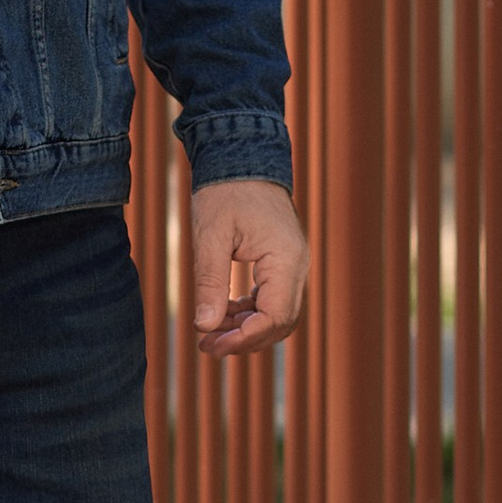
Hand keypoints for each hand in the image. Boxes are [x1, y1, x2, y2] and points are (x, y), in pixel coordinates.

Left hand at [191, 179, 308, 355]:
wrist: (242, 155)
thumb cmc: (225, 190)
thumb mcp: (211, 236)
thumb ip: (209, 282)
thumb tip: (204, 327)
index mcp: (286, 259)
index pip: (275, 317)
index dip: (245, 338)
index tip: (212, 344)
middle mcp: (297, 265)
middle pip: (281, 322)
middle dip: (244, 339)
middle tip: (206, 347)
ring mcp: (292, 264)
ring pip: (277, 314)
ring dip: (245, 328)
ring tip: (208, 334)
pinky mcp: (281, 262)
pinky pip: (271, 299)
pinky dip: (248, 312)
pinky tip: (220, 314)